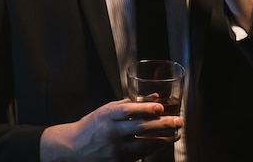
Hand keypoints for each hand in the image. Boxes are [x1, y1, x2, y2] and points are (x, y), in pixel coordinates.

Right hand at [40, 98, 181, 160]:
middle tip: (178, 121)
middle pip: (141, 127)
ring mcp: (115, 149)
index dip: (145, 108)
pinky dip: (154, 148)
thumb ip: (130, 103)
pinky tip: (163, 143)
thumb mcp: (107, 110)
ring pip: (145, 144)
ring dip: (163, 139)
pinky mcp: (119, 161)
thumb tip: (155, 97)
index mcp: (107, 116)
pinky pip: (141, 155)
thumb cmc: (93, 125)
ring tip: (176, 133)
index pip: (128, 111)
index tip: (160, 106)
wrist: (74, 148)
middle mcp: (111, 132)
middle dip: (162, 124)